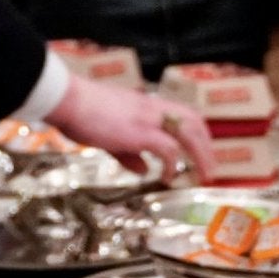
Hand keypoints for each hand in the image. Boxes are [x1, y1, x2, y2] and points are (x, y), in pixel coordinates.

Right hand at [44, 73, 214, 180]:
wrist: (68, 99)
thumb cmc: (80, 111)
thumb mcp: (108, 134)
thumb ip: (128, 152)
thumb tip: (143, 169)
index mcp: (145, 105)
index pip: (182, 113)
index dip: (196, 132)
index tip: (201, 149)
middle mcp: (153, 109)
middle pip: (194, 122)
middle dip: (207, 145)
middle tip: (210, 168)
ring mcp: (149, 119)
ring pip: (189, 134)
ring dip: (201, 156)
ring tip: (203, 176)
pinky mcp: (142, 132)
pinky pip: (169, 150)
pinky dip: (173, 166)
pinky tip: (167, 178)